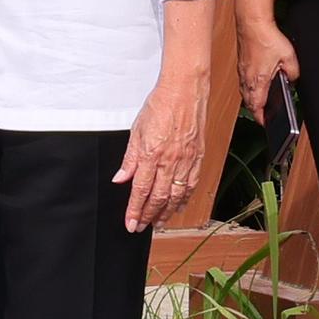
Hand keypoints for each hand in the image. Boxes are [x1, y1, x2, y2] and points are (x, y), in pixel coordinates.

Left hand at [116, 57, 214, 233]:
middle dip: (149, 216)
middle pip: (158, 197)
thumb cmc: (160, 105)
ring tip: (158, 222)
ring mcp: (186, 160)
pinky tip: (178, 205)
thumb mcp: (136, 130)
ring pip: (176, 194)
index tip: (131, 224)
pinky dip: (184, 198)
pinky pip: (191, 184)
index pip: (140, 190)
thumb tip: (120, 178)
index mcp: (151, 153)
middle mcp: (169, 160)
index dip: (135, 210)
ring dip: (166, 212)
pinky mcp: (198, 157)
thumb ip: (130, 158)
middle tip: (142, 228)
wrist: (185, 91)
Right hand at [236, 9, 299, 121]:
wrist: (252, 22)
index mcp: (258, 81)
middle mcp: (246, 78)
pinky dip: (251, 86)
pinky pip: (245, 81)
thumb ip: (293, 73)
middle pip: (249, 102)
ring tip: (263, 102)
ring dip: (253, 98)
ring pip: (246, 91)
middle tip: (266, 115)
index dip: (262, 118)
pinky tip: (259, 83)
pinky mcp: (241, 63)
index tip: (267, 124)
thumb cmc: (266, 38)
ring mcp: (242, 71)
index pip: (257, 107)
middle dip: (257, 110)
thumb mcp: (289, 58)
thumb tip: (292, 79)